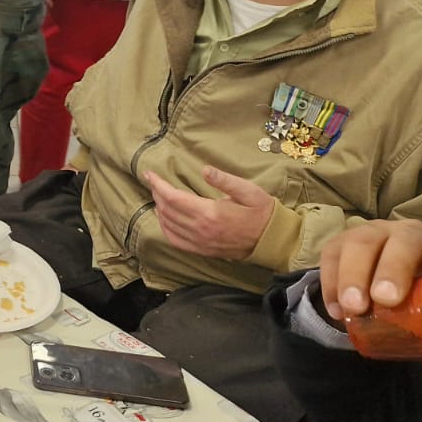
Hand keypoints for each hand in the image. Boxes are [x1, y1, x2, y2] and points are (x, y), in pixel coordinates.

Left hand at [144, 166, 274, 260]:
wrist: (271, 240)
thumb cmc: (261, 212)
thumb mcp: (248, 191)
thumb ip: (225, 180)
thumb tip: (205, 169)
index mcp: (210, 214)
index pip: (173, 198)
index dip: (158, 185)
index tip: (149, 174)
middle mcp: (201, 230)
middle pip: (167, 211)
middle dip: (157, 194)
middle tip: (154, 182)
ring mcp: (201, 243)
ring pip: (169, 226)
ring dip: (159, 210)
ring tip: (158, 196)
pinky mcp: (203, 251)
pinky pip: (176, 242)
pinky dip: (165, 229)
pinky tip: (164, 220)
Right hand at [318, 218, 421, 320]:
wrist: (384, 296)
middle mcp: (410, 236)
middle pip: (404, 240)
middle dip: (393, 268)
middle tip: (385, 299)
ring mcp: (374, 235)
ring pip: (363, 242)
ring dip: (355, 274)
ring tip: (353, 308)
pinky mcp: (342, 243)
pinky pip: (332, 255)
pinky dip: (331, 282)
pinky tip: (336, 310)